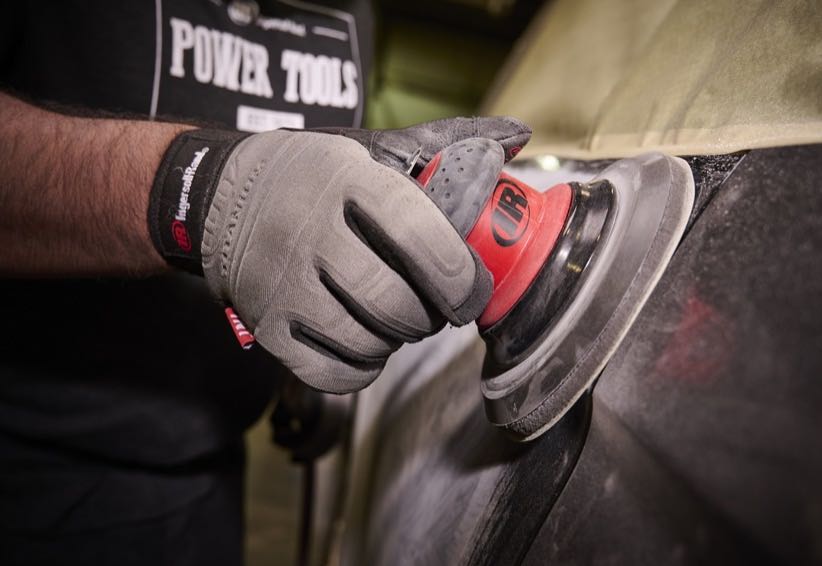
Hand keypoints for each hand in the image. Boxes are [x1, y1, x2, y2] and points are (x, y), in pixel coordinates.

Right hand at [148, 118, 530, 392]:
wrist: (218, 199)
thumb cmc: (313, 176)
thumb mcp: (371, 149)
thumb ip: (445, 144)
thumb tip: (518, 136)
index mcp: (346, 180)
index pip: (417, 235)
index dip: (459, 275)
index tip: (472, 288)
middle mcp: (308, 232)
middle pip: (394, 303)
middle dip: (431, 316)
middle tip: (435, 306)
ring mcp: (281, 284)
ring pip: (367, 343)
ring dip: (398, 340)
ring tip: (398, 318)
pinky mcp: (266, 325)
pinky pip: (332, 373)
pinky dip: (363, 368)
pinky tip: (366, 343)